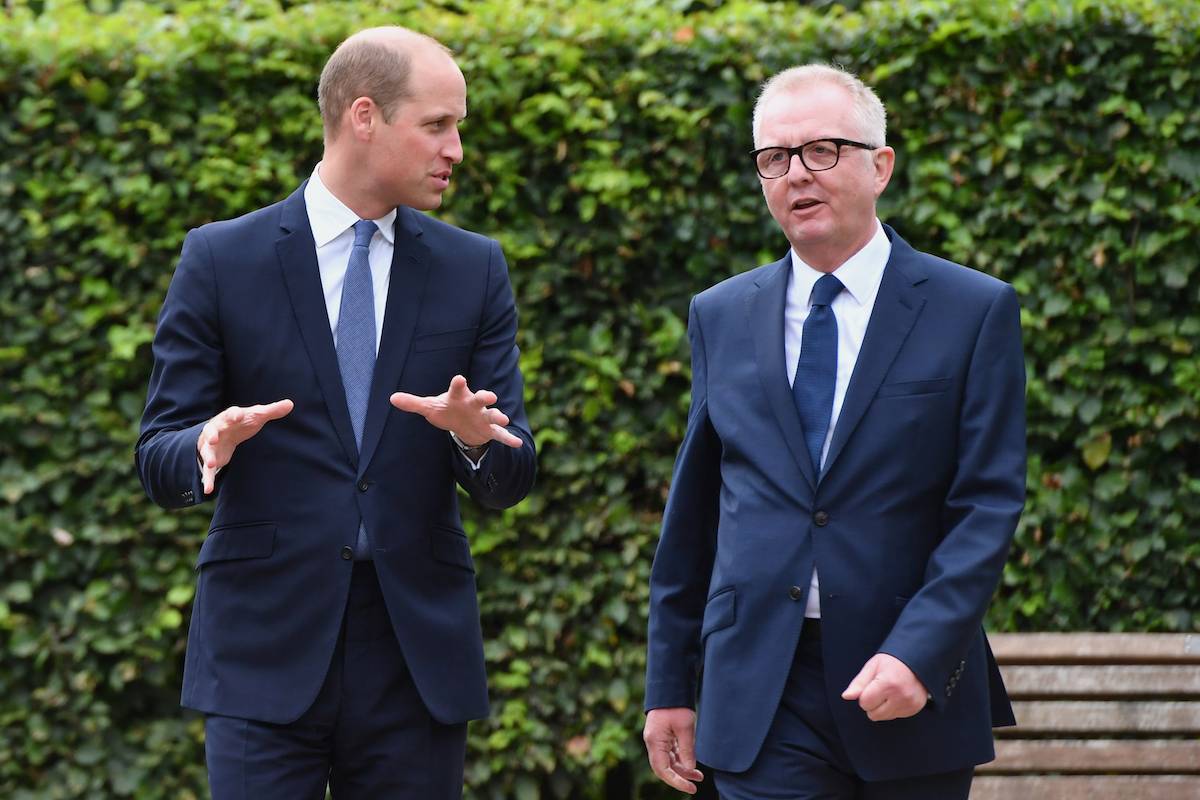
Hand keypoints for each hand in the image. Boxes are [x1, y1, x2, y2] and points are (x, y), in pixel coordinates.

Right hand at [197, 399, 293, 494]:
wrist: (223, 431)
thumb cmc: (242, 421)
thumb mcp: (256, 415)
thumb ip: (272, 410)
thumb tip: (290, 404)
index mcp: (229, 417)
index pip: (230, 413)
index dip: (234, 414)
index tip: (237, 415)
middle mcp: (217, 429)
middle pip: (212, 430)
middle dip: (211, 434)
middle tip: (213, 439)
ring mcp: (211, 444)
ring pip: (206, 450)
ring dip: (207, 457)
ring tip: (210, 464)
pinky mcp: (212, 457)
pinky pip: (207, 469)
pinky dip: (208, 479)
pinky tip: (209, 489)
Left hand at [389, 374, 522, 448]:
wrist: (463, 423)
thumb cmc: (447, 410)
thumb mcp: (430, 407)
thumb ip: (413, 403)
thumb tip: (392, 398)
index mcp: (459, 397)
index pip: (458, 388)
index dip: (459, 384)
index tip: (460, 378)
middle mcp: (473, 404)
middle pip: (480, 399)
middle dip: (485, 397)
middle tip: (491, 396)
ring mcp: (483, 417)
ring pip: (493, 415)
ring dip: (498, 416)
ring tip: (504, 419)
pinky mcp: (489, 430)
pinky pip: (500, 435)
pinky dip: (509, 439)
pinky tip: (517, 443)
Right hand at [643, 707, 703, 794]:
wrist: (670, 688)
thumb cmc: (676, 706)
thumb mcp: (685, 728)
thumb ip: (687, 750)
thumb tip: (690, 769)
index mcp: (655, 742)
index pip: (663, 770)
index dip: (676, 782)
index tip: (691, 788)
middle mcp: (653, 743)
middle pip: (664, 768)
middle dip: (679, 778)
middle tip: (695, 785)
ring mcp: (657, 740)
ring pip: (668, 761)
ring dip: (682, 769)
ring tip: (699, 776)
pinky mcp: (662, 737)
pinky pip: (670, 754)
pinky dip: (680, 760)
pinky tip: (691, 764)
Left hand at [842, 653, 928, 720]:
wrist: (918, 661)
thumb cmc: (892, 662)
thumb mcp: (873, 666)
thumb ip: (859, 683)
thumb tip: (846, 696)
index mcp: (888, 683)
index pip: (865, 703)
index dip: (864, 695)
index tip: (870, 685)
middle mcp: (900, 696)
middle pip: (873, 714)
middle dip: (872, 703)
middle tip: (879, 689)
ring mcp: (909, 704)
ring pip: (883, 717)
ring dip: (882, 708)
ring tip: (889, 692)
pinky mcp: (914, 709)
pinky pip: (895, 716)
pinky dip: (893, 708)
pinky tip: (897, 695)